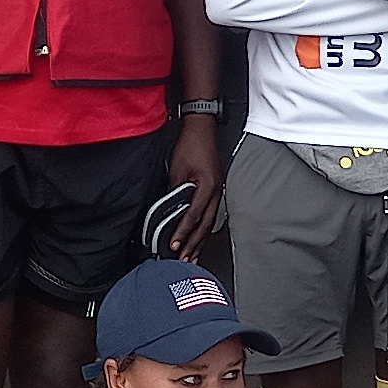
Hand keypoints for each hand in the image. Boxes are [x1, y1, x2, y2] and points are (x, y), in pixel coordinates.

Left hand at [163, 114, 223, 252]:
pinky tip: (199, 237)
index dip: (183, 232)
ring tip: (193, 256)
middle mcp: (216, 191)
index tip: (174, 245)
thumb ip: (175, 193)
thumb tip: (169, 211)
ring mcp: (218, 191)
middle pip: (205, 225)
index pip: (193, 215)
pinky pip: (210, 214)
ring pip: (209, 222)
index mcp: (208, 186)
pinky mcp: (216, 189)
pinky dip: (203, 228)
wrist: (201, 128)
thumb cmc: (190, 144)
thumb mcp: (177, 169)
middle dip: (194, 244)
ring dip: (200, 241)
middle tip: (185, 259)